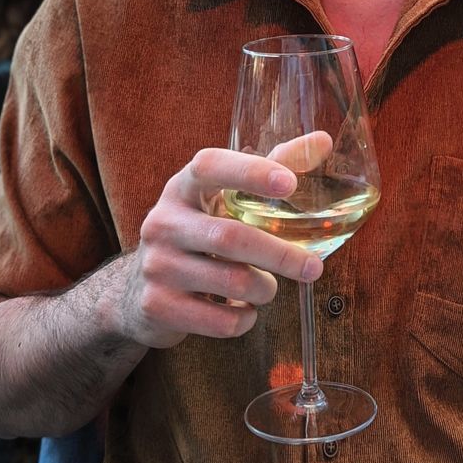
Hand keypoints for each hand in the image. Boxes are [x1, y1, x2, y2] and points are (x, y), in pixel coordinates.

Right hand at [117, 148, 324, 349]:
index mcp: (182, 187)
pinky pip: (218, 321)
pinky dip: (244, 319)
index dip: (249, 172)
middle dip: (279, 254)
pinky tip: (245, 311)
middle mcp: (164, 222)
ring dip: (264, 289)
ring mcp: (156, 265)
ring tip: (269, 287)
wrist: (139, 288)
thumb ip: (272, 167)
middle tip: (313, 268)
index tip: (290, 183)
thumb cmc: (200, 230)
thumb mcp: (223, 196)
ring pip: (229, 282)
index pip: (209, 166)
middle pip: (229, 237)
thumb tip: (323, 141)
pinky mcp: (157, 306)